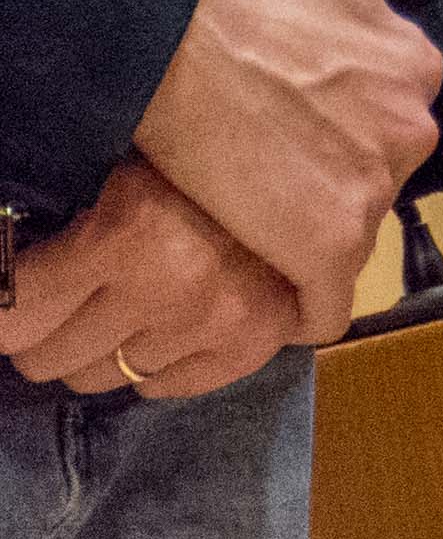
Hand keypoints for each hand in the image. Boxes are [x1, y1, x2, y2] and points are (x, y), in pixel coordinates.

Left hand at [0, 165, 307, 393]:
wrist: (315, 155)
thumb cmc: (205, 152)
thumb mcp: (125, 166)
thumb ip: (74, 217)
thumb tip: (14, 262)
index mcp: (127, 234)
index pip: (15, 314)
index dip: (6, 307)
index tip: (21, 294)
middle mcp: (169, 286)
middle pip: (50, 358)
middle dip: (50, 331)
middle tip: (74, 295)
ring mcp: (215, 321)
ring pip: (105, 376)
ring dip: (106, 345)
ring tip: (129, 301)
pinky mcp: (253, 343)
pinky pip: (167, 387)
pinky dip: (158, 364)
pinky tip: (170, 324)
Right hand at [126, 0, 442, 314]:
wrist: (163, 42)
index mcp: (415, 65)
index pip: (387, 121)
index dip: (336, 135)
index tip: (289, 140)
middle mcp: (412, 127)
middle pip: (372, 181)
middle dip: (324, 188)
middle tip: (256, 184)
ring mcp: (374, 188)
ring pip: (346, 238)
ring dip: (300, 244)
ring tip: (240, 232)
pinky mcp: (328, 245)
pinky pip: (324, 305)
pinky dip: (298, 310)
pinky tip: (264, 304)